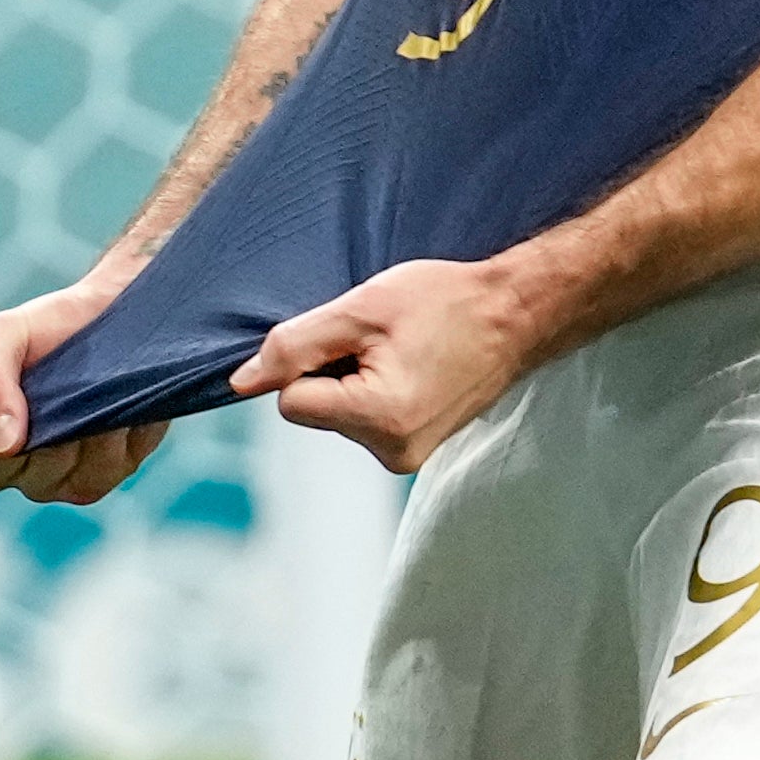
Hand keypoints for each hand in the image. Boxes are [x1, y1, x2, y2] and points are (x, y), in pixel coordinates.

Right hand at [0, 266, 168, 505]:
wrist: (117, 318)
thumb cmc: (50, 326)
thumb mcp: (6, 333)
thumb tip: (3, 446)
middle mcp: (1, 458)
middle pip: (4, 473)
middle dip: (37, 431)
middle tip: (62, 383)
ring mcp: (49, 474)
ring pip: (58, 479)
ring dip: (83, 433)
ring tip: (96, 392)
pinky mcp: (97, 475)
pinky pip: (103, 475)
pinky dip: (117, 441)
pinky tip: (119, 413)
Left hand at [231, 258, 538, 473]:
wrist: (519, 313)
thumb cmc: (447, 301)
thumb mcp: (362, 307)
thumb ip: (294, 345)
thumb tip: (240, 383)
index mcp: (377, 417)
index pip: (291, 401)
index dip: (311, 361)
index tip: (356, 338)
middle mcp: (391, 451)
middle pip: (314, 412)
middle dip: (336, 373)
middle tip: (386, 342)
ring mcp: (407, 457)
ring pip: (338, 417)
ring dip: (357, 383)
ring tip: (405, 352)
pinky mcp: (416, 452)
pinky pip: (366, 424)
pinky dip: (378, 394)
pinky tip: (413, 369)